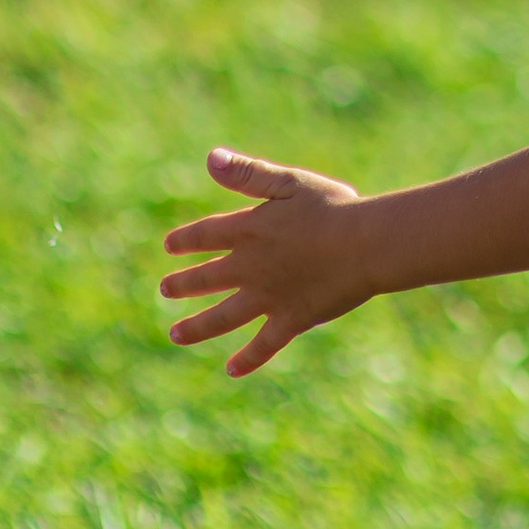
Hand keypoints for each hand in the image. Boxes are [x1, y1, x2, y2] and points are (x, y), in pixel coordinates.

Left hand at [162, 147, 374, 376]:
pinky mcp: (290, 320)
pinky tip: (231, 370)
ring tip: (176, 335)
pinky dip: (248, 359)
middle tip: (164, 290)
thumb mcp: (289, 182)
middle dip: (184, 285)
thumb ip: (248, 174)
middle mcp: (251, 267)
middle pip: (208, 279)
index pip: (207, 235)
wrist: (364, 245)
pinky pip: (263, 345)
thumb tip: (210, 158)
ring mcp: (268, 298)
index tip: (169, 246)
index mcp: (250, 230)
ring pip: (223, 317)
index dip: (186, 239)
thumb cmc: (333, 208)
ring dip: (198, 327)